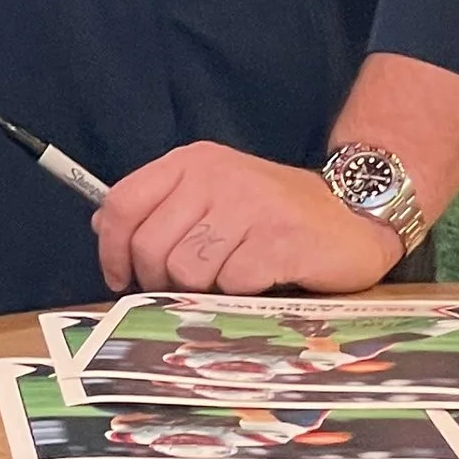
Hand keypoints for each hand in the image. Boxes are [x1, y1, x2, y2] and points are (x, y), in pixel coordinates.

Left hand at [94, 140, 403, 298]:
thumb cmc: (275, 214)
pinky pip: (231, 285)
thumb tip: (104, 225)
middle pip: (151, 247)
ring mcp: (249, 206)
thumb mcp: (212, 195)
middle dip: (161, 281)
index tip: (122, 278)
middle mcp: (216, 177)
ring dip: (205, 290)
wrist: (354, 214)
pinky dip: (240, 295)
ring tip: (232, 279)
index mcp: (192, 162)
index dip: (112, 250)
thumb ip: (160, 208)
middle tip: (188, 288)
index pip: (123, 203)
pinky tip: (261, 281)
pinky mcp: (278, 240)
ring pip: (188, 271)